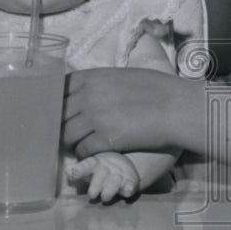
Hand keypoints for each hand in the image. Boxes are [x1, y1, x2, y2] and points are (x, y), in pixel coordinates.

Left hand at [63, 68, 195, 157]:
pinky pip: (83, 150)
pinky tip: (94, 151)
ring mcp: (95, 118)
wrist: (176, 107)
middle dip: (60, 124)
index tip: (57, 111)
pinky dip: (85, 153)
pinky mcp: (106, 139)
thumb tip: (86, 94)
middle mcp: (88, 96)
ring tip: (80, 143)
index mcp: (92, 77)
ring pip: (66, 135)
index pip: (58, 90)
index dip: (54, 102)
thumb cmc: (156, 88)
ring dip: (71, 141)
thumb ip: (100, 84)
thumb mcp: (122, 76)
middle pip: (58, 114)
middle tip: (65, 132)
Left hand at [64, 152, 139, 203]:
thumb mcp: (90, 169)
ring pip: (115, 181)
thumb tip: (67, 171)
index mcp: (97, 163)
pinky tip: (127, 191)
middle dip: (96, 184)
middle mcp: (108, 168)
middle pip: (102, 173)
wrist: (126, 165)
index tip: (74, 172)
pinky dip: (129, 188)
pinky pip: (130, 185)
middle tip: (91, 195)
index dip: (81, 168)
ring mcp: (120, 174)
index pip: (88, 164)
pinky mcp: (130, 182)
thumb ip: (78, 171)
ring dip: (110, 189)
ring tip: (105, 198)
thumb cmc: (102, 171)